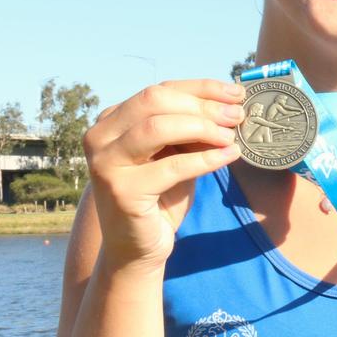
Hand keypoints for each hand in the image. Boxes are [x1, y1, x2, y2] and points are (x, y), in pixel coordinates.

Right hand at [83, 80, 244, 269]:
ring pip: (158, 128)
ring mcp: (105, 163)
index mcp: (111, 120)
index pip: (159, 91)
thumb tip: (229, 104)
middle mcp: (99, 137)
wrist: (139, 248)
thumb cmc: (162, 196)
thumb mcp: (176, 153)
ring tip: (231, 136)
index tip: (236, 92)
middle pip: (155, 101)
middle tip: (237, 115)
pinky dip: (205, 159)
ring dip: (202, 128)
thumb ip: (190, 128)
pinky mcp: (120, 191)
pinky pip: (171, 166)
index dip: (201, 88)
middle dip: (202, 105)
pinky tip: (229, 156)